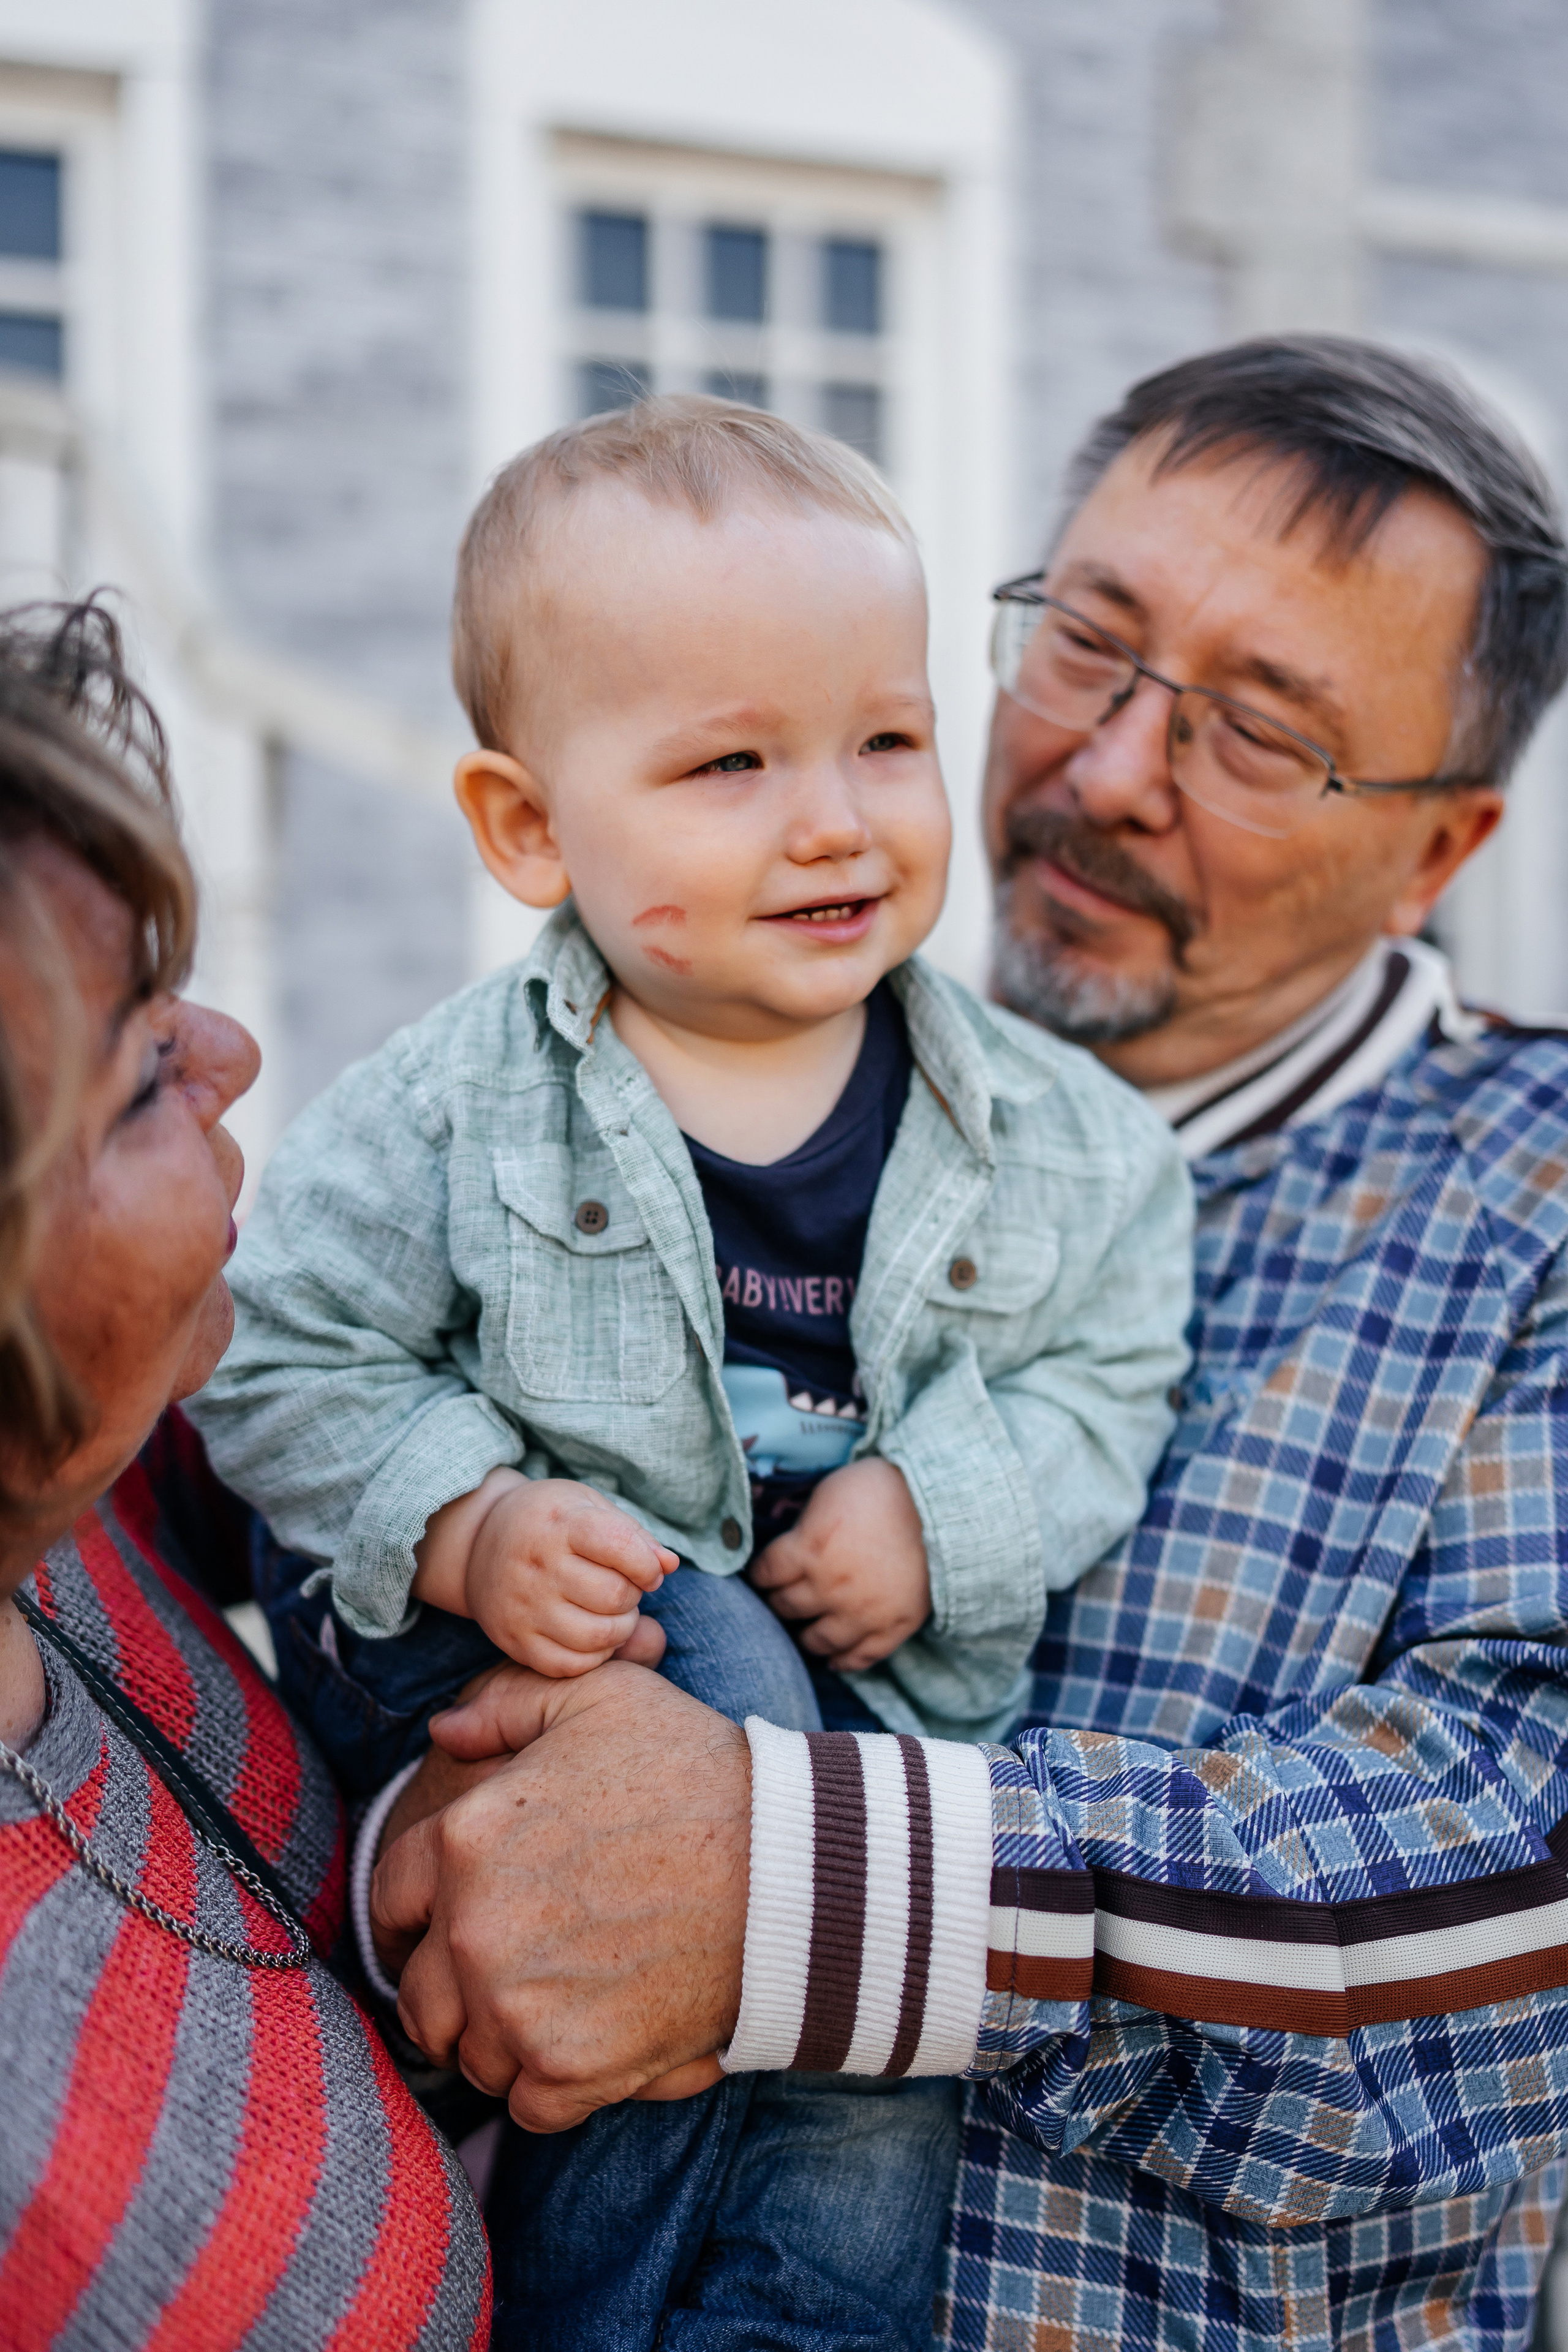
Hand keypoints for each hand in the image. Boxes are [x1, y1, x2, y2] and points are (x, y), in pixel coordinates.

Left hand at [371, 1661, 749, 2132]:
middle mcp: (474, 1930)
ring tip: (549, 2012)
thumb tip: (444, 1734)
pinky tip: (590, 2046)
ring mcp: (519, 2009)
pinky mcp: (574, 2069)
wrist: (788, 1867)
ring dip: (499, 2042)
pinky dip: (552, 2088)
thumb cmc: (694, 1772)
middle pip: (419, 1996)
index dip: (412, 1912)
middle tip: (496, 1981)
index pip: (388, 1898)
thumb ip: (504, 1705)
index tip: (440, 1924)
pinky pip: (527, 2108)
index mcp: (465, 1839)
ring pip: (470, 2056)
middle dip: (448, 1990)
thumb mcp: (599, 1697)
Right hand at [418, 1471, 678, 1676]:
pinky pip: (571, 1666)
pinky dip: (595, 1655)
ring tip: (613, 1612)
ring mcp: (522, 1608)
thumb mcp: (589, 1507)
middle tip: (625, 1588)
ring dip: (621, 1628)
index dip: (647, 1564)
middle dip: (634, 1595)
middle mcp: (536, 1567)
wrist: (478, 1544)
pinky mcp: (514, 1642)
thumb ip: (634, 1535)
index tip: (646, 1568)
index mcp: (559, 1525)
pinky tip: (593, 1634)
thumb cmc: (549, 1522)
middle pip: (614, 1596)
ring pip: (598, 1637)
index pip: (621, 1548)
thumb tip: (668, 1565)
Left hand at [749, 1455, 928, 1671]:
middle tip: (781, 1600)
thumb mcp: (827, 1495)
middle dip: (778, 1603)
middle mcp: (829, 1588)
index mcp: (808, 1550)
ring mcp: (861, 1613)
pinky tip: (835, 1659)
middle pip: (786, 1607)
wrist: (940, 1504)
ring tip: (805, 1631)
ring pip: (817, 1640)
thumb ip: (805, 1528)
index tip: (763, 1575)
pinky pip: (861, 1657)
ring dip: (805, 1636)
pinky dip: (844, 1661)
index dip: (760, 1574)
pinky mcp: (893, 1627)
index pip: (766, 1573)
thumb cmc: (879, 1489)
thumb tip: (791, 1547)